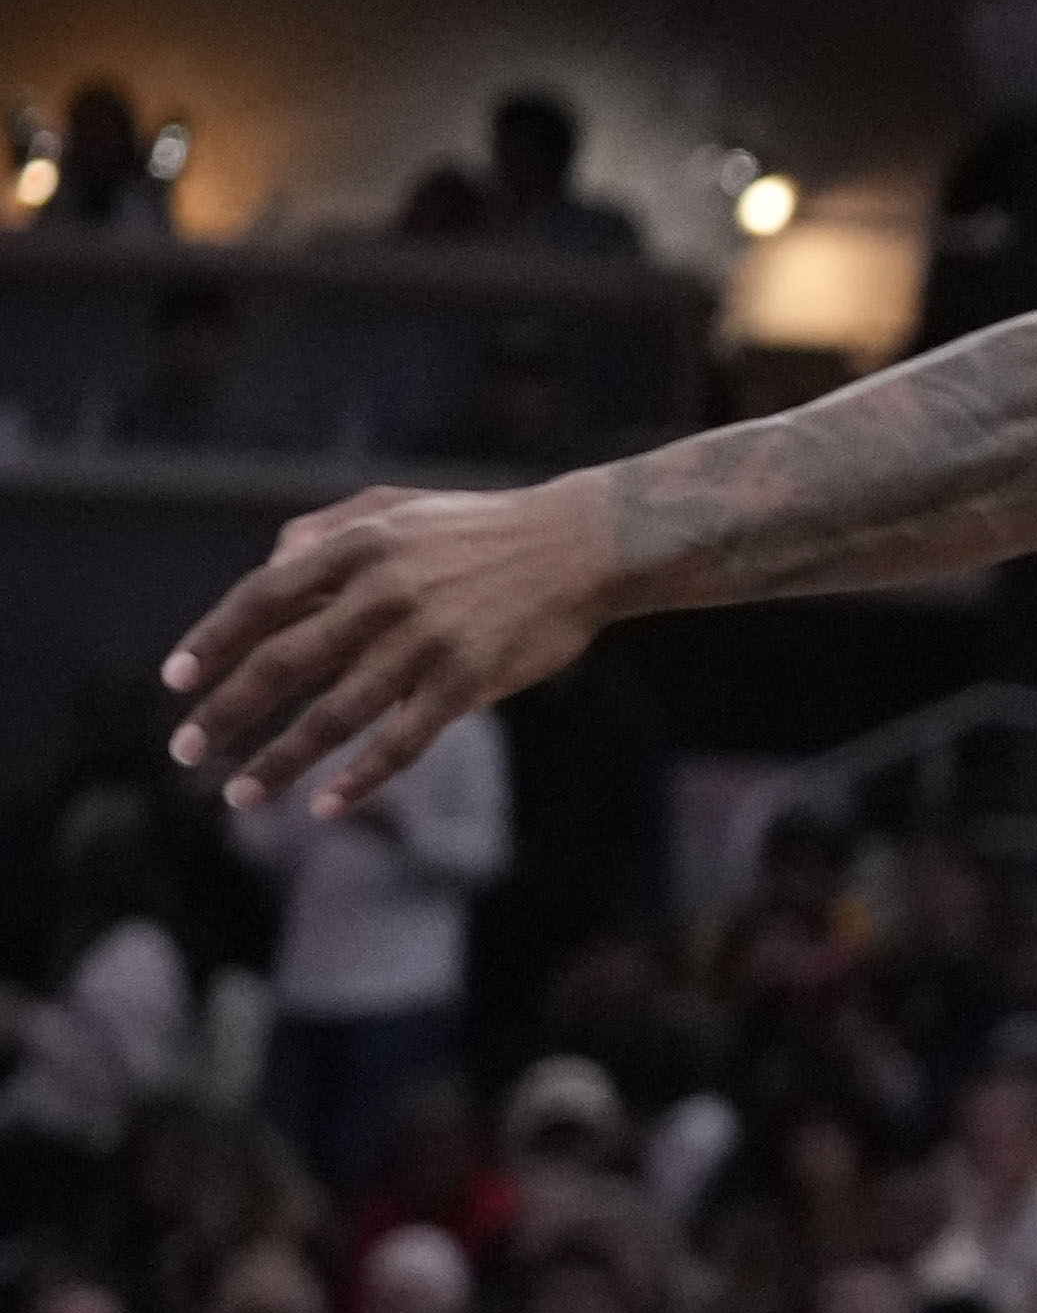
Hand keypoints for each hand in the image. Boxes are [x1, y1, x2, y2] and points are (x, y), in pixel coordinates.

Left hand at [164, 480, 618, 815]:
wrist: (585, 543)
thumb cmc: (483, 527)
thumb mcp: (401, 507)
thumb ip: (328, 529)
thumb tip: (268, 568)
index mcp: (363, 546)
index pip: (264, 597)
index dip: (213, 640)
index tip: (176, 681)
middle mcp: (387, 592)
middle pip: (285, 662)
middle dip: (227, 712)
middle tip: (185, 751)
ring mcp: (428, 640)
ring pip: (336, 714)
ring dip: (280, 761)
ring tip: (239, 798)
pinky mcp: (470, 679)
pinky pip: (403, 740)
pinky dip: (361, 778)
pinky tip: (326, 806)